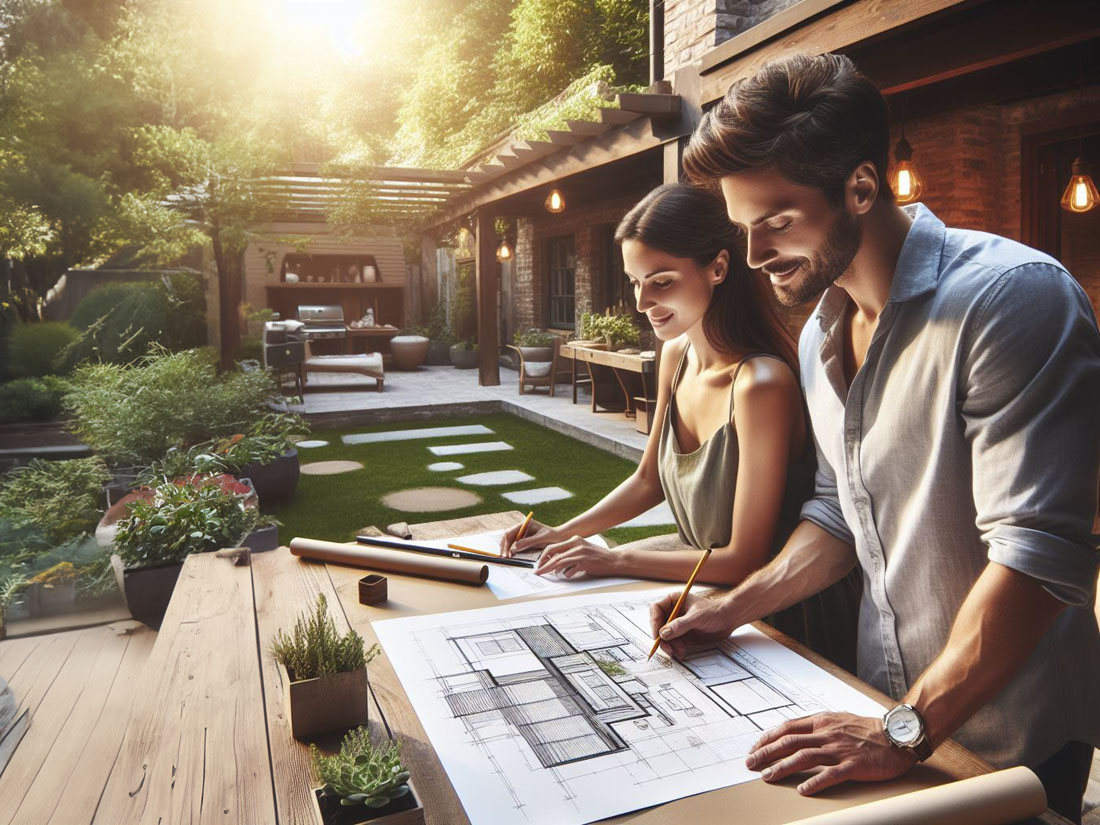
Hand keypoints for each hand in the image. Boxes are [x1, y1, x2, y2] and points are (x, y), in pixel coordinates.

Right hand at [499, 519, 555, 556]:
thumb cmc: (551, 535)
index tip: (507, 551)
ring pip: (509, 541)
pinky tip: (510, 556)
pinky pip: (514, 545)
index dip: (507, 542)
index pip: (510, 532)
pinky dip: (510, 551)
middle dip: (504, 546)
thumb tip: (516, 546)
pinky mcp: (523, 541)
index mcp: (524, 524)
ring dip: (506, 549)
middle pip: (507, 536)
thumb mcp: (542, 538)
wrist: (557, 537)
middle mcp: (521, 528)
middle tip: (504, 556)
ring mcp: (521, 534)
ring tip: (505, 557)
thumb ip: (529, 541)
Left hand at [534, 535, 620, 577]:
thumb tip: (555, 562)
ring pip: (559, 562)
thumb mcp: (582, 549)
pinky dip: (566, 574)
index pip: (553, 547)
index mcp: (574, 540)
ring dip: (550, 569)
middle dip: (543, 564)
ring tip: (545, 574)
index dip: (544, 556)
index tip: (539, 564)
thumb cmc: (597, 557)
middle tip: (538, 571)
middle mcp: (576, 544)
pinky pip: (570, 570)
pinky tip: (566, 575)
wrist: (614, 560)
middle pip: (554, 554)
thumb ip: (570, 553)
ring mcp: (580, 553)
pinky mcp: (585, 562)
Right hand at [648, 591, 739, 658]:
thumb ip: (679, 625)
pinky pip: (674, 643)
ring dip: (670, 646)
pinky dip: (676, 649)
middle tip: (668, 649)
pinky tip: (682, 653)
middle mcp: (673, 612)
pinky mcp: (683, 634)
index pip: (656, 609)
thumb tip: (663, 633)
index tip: (658, 634)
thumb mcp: (696, 618)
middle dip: (663, 638)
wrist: (729, 619)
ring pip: (666, 637)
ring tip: (679, 652)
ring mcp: (678, 624)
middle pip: (659, 625)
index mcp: (674, 601)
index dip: (654, 622)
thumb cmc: (714, 612)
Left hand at [745, 712, 917, 794]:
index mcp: (822, 721)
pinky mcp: (854, 765)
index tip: (755, 748)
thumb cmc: (868, 729)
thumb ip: (817, 726)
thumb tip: (795, 733)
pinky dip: (815, 782)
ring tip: (768, 777)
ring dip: (783, 767)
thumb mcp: (838, 719)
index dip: (768, 738)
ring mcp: (840, 749)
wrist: (898, 734)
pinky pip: (831, 774)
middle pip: (789, 742)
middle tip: (750, 764)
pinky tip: (802, 789)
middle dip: (766, 753)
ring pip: (804, 757)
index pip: (787, 728)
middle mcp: (827, 733)